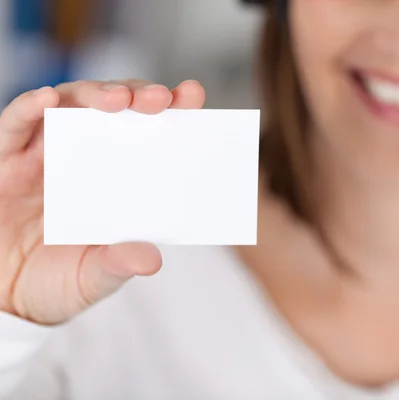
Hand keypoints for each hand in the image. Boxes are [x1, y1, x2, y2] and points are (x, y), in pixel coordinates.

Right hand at [0, 79, 205, 324]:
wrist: (4, 301)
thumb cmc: (54, 282)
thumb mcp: (94, 277)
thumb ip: (118, 264)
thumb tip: (151, 259)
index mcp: (113, 178)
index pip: (146, 133)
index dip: (171, 111)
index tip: (193, 96)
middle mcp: (81, 157)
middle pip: (111, 109)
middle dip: (136, 95)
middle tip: (159, 98)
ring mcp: (42, 154)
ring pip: (68, 105)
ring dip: (93, 94)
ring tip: (117, 99)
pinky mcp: (4, 160)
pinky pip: (13, 127)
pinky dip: (28, 108)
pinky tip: (46, 99)